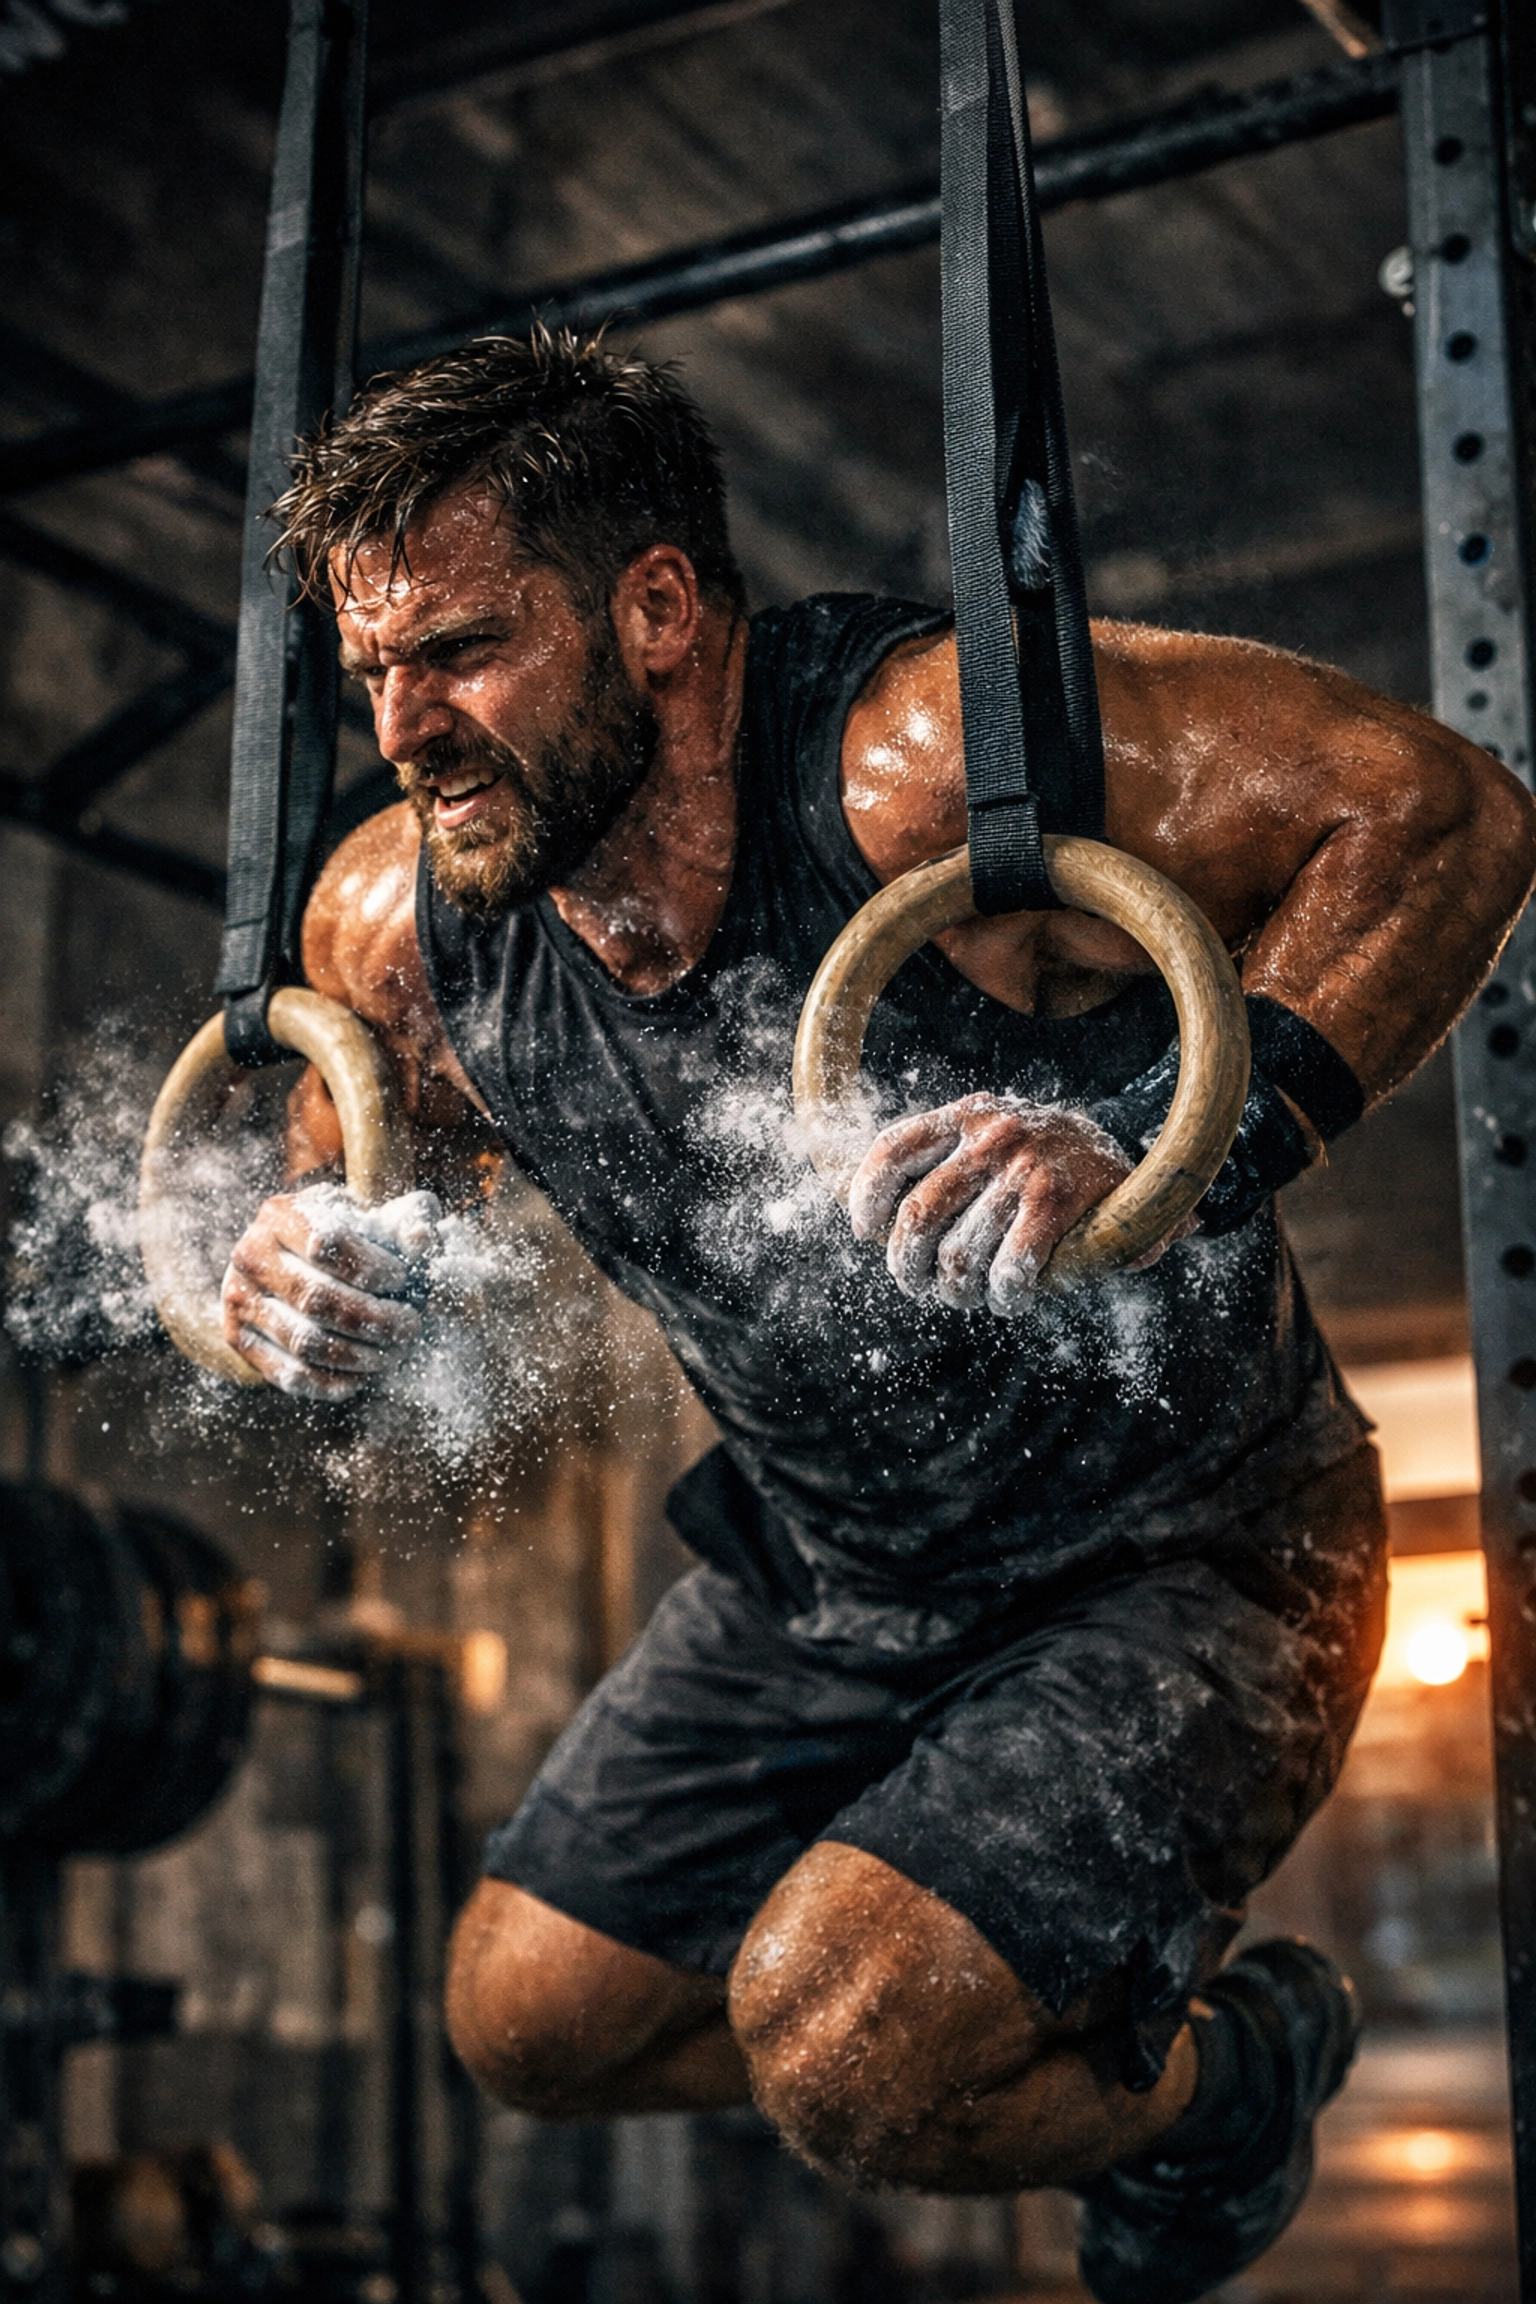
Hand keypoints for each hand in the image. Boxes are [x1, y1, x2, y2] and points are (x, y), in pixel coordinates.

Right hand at [221, 1184, 442, 1396]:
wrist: (292, 1261)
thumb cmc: (348, 1237)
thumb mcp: (375, 1217)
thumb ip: (407, 1221)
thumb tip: (422, 1242)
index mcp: (282, 1215)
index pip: (327, 1245)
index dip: (372, 1268)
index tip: (403, 1279)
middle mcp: (251, 1255)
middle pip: (316, 1299)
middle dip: (374, 1320)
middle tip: (410, 1328)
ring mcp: (240, 1300)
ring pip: (303, 1342)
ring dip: (358, 1356)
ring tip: (393, 1353)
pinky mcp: (239, 1340)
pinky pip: (287, 1374)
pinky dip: (329, 1383)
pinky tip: (360, 1378)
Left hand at [847, 1094, 1136, 1316]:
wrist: (1145, 1164)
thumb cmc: (1051, 1164)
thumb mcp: (998, 1138)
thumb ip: (947, 1161)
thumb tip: (876, 1214)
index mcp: (968, 1116)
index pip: (893, 1150)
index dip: (867, 1195)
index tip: (866, 1230)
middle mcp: (991, 1136)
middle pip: (917, 1216)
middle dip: (908, 1265)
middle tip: (918, 1286)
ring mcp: (1023, 1168)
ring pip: (960, 1254)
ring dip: (958, 1291)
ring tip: (969, 1297)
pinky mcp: (1055, 1203)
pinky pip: (1008, 1267)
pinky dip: (1003, 1295)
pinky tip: (1010, 1299)